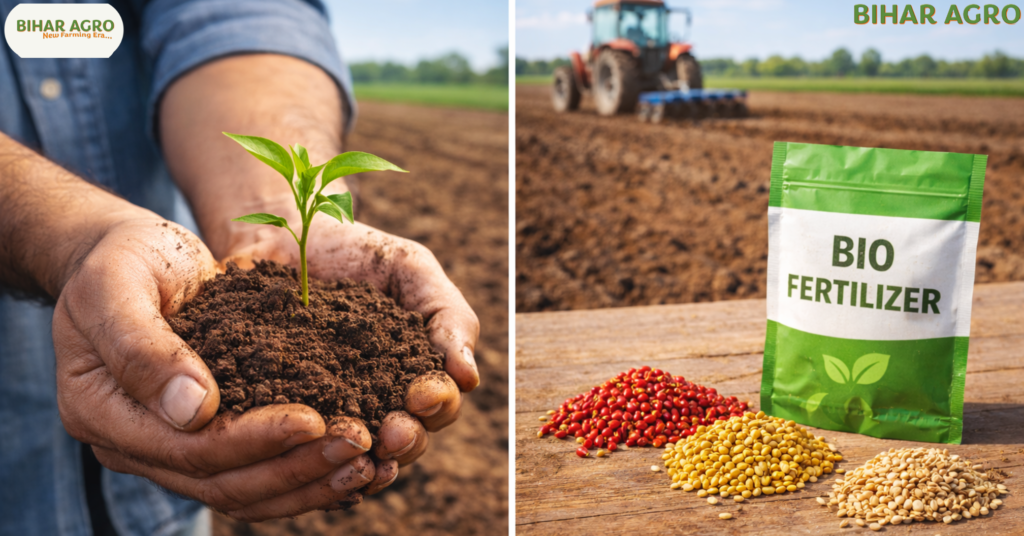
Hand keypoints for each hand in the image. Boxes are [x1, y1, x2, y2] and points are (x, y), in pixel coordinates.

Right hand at [52, 213, 387, 520]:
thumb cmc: (121, 261)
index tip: (315, 419)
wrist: (128, 256)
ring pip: (245, 491)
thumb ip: (143, 347)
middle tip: (359, 443)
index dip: (254, 440)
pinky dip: (305, 476)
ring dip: (309, 483)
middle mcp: (135, 445)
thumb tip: (194, 410)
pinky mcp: (207, 438)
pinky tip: (353, 467)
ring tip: (369, 465)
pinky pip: (257, 474)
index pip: (189, 449)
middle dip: (295, 467)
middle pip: (223, 483)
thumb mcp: (116, 285)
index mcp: (101, 414)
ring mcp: (170, 448)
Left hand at [223, 215, 480, 485]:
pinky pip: (299, 447)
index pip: (441, 404)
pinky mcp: (282, 413)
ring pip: (356, 454)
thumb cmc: (357, 250)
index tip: (421, 395)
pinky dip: (307, 458)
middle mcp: (378, 401)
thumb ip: (448, 316)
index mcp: (415, 373)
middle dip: (405, 441)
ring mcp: (331, 411)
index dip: (438, 405)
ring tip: (354, 450)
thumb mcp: (411, 269)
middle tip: (392, 433)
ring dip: (363, 459)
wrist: (283, 233)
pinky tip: (306, 458)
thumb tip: (469, 377)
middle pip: (405, 441)